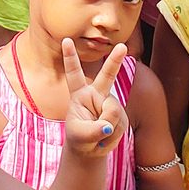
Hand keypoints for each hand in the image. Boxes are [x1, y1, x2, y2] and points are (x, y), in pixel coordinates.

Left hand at [61, 38, 128, 158]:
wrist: (90, 150)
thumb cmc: (79, 138)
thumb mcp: (79, 136)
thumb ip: (93, 130)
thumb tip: (109, 125)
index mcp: (80, 94)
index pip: (74, 73)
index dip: (70, 57)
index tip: (66, 40)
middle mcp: (96, 95)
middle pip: (107, 75)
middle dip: (115, 61)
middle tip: (122, 47)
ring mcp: (110, 103)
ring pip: (113, 112)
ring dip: (106, 128)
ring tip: (97, 135)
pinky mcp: (121, 115)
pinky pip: (120, 124)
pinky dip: (113, 135)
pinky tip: (106, 137)